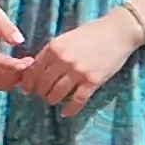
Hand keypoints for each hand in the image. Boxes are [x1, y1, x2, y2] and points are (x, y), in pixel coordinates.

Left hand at [17, 7, 144, 115]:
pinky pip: (77, 100)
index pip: (33, 70)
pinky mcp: (93, 81)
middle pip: (43, 84)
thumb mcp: (66, 37)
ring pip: (57, 94)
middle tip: (42, 95)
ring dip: (52, 100)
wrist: (118, 32)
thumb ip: (52, 52)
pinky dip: (70, 109)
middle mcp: (63, 60)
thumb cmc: (92, 32)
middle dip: (40, 93)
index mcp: (54, 47)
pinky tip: (66, 113)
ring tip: (53, 101)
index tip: (26, 89)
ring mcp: (78, 72)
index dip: (28, 83)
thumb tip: (36, 68)